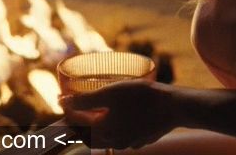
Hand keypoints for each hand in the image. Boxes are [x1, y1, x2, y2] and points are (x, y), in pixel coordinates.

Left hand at [61, 79, 177, 149]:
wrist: (175, 107)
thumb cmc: (142, 97)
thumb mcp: (111, 92)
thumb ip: (85, 99)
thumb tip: (61, 101)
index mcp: (103, 131)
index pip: (75, 125)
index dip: (66, 112)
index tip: (60, 100)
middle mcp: (114, 142)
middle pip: (87, 137)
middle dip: (77, 126)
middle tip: (71, 112)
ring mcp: (128, 143)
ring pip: (104, 140)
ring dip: (93, 130)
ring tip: (90, 115)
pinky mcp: (140, 140)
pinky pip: (120, 138)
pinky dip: (112, 130)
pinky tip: (116, 119)